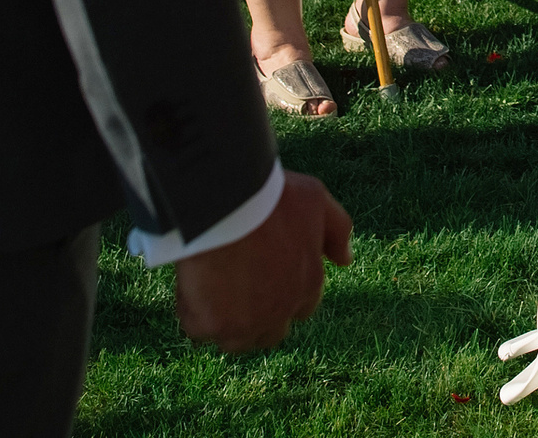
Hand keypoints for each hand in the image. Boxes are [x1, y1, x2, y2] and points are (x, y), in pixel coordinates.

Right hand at [174, 171, 353, 352]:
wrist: (227, 202)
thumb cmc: (272, 198)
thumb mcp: (317, 201)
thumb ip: (337, 230)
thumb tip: (346, 260)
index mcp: (308, 286)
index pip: (302, 308)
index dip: (283, 294)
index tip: (265, 276)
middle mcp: (280, 313)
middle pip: (270, 333)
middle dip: (257, 317)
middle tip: (236, 288)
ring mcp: (244, 324)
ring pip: (235, 339)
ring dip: (225, 322)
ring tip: (211, 289)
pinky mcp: (210, 326)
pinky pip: (198, 329)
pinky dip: (192, 311)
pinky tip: (191, 285)